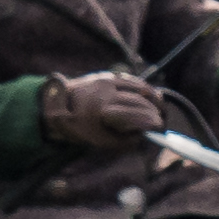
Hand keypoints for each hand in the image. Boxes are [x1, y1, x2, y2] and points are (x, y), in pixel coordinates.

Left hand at [46, 71, 162, 152]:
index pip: (137, 114)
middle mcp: (107, 92)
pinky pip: (132, 81)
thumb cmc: (79, 128)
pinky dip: (144, 89)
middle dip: (156, 112)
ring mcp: (108, 81)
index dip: (153, 121)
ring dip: (154, 98)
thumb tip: (146, 136)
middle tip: (162, 122)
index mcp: (104, 110)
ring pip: (140, 87)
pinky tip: (151, 97)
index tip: (160, 129)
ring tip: (161, 109)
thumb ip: (125, 140)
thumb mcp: (100, 142)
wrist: (55, 105)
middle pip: (141, 100)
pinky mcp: (107, 76)